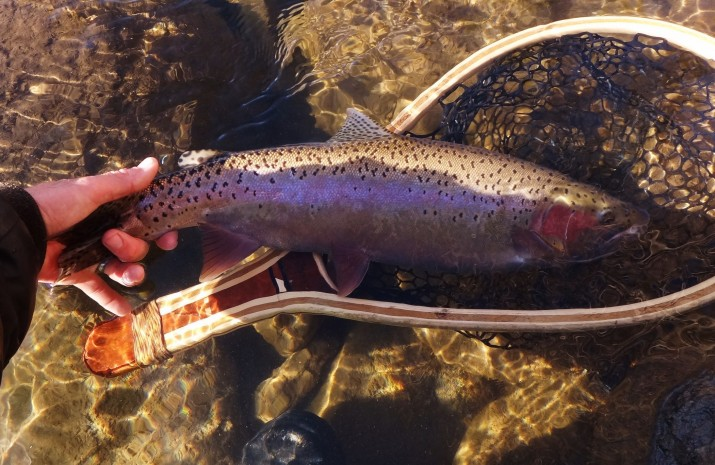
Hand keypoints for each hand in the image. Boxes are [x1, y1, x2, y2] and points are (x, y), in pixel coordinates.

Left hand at [26, 158, 178, 316]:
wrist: (20, 232)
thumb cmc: (53, 205)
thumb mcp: (90, 190)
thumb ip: (123, 182)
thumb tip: (153, 164)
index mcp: (109, 210)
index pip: (143, 222)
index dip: (159, 230)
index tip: (167, 238)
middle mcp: (104, 232)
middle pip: (137, 247)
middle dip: (133, 247)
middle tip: (113, 240)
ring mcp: (92, 254)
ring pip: (124, 268)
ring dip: (130, 272)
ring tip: (120, 270)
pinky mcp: (79, 274)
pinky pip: (101, 289)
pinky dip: (114, 299)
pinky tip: (126, 309)